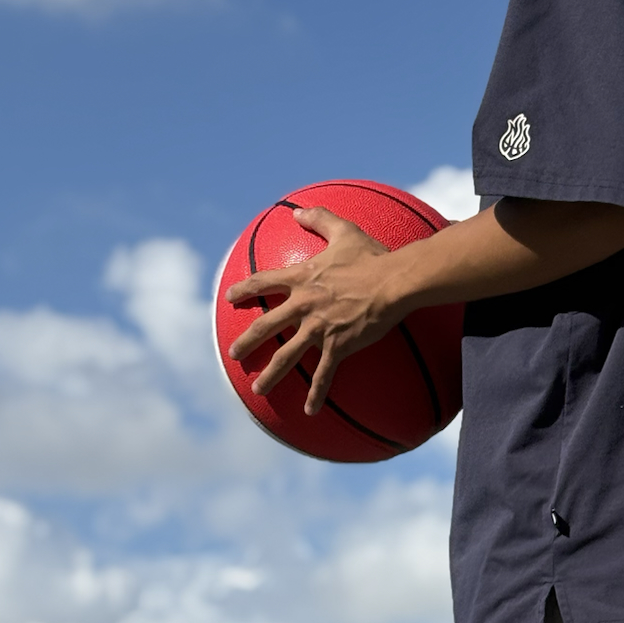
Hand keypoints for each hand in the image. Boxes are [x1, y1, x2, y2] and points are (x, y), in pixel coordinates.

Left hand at [224, 208, 400, 414]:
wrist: (393, 282)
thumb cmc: (372, 256)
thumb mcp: (344, 230)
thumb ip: (319, 218)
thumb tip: (297, 211)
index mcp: (302, 278)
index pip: (264, 282)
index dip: (245, 290)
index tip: (230, 299)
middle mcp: (304, 305)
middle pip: (267, 325)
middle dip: (248, 341)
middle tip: (234, 354)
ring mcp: (319, 328)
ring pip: (288, 355)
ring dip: (271, 374)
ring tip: (258, 390)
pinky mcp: (338, 346)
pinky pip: (323, 374)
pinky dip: (316, 394)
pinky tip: (309, 411)